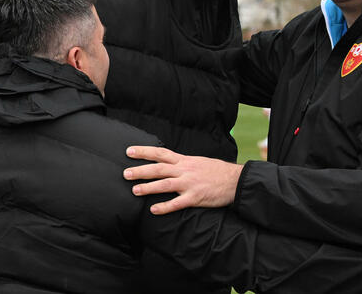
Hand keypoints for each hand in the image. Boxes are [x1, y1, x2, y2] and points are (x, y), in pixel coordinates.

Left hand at [123, 145, 242, 214]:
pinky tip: (154, 210)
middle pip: (159, 169)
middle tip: (125, 173)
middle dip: (141, 170)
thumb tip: (168, 163)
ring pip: (165, 185)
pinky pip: (178, 203)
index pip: (160, 153)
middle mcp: (184, 170)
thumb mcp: (197, 161)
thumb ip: (182, 163)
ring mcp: (190, 184)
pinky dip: (165, 206)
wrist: (235, 180)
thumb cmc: (216, 171)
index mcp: (184, 161)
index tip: (129, 151)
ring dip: (149, 188)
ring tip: (135, 191)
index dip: (144, 151)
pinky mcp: (196, 198)